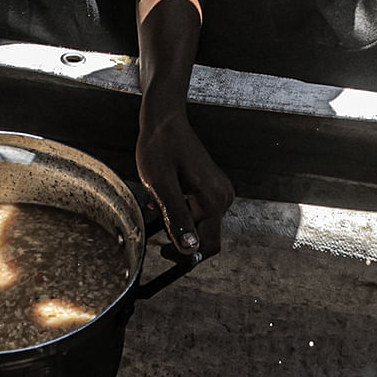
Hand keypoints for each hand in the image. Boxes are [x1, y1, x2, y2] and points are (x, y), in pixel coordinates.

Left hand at [135, 105, 230, 259]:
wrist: (165, 121)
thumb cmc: (160, 148)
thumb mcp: (161, 186)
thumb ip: (177, 219)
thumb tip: (190, 249)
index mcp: (213, 200)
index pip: (208, 246)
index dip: (186, 256)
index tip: (163, 251)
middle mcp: (222, 197)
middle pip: (201, 235)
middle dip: (176, 231)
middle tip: (154, 212)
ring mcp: (219, 192)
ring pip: (197, 223)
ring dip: (175, 219)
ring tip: (158, 199)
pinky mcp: (212, 188)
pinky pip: (197, 210)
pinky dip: (179, 208)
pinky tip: (166, 194)